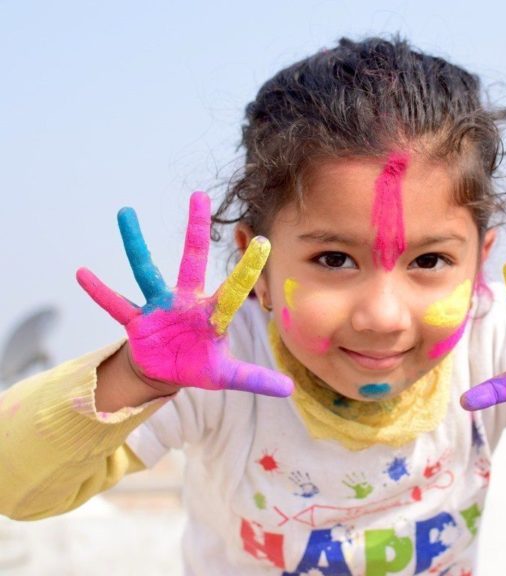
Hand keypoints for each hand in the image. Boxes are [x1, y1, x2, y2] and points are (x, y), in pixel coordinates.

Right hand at [76, 192, 292, 396]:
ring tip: (125, 213)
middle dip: (196, 230)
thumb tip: (290, 389)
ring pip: (146, 271)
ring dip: (135, 244)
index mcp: (212, 314)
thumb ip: (255, 378)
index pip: (234, 290)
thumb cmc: (199, 365)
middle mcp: (186, 301)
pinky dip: (100, 292)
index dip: (247, 270)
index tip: (265, 243)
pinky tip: (82, 273)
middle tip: (199, 195)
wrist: (166, 371)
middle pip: (192, 260)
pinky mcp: (136, 320)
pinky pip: (115, 304)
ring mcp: (159, 307)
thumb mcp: (226, 376)